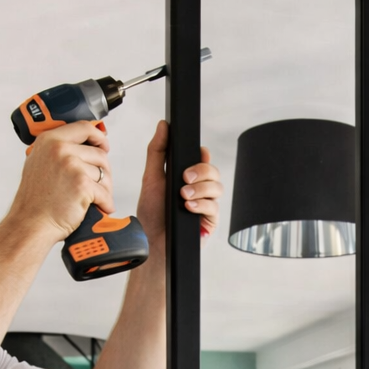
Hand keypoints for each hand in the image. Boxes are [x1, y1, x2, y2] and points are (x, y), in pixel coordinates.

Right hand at [8, 121, 114, 241]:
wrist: (31, 223)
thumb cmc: (35, 201)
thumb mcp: (38, 163)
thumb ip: (55, 151)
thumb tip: (80, 146)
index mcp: (49, 140)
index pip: (83, 127)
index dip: (98, 137)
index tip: (103, 145)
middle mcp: (59, 149)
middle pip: (99, 153)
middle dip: (104, 171)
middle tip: (100, 184)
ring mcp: (71, 165)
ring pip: (104, 173)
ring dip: (105, 189)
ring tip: (97, 199)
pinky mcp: (81, 184)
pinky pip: (105, 192)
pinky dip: (105, 203)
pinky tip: (99, 208)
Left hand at [137, 120, 222, 253]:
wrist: (152, 243)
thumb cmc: (152, 214)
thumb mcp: (151, 178)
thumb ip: (157, 151)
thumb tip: (163, 126)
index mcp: (187, 178)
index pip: (202, 159)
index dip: (202, 155)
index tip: (197, 154)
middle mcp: (198, 190)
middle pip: (213, 171)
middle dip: (201, 171)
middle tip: (184, 178)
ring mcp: (206, 205)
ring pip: (217, 187)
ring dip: (200, 189)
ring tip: (183, 196)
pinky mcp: (210, 221)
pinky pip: (215, 207)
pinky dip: (202, 204)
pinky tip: (189, 207)